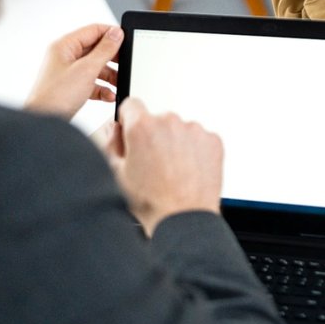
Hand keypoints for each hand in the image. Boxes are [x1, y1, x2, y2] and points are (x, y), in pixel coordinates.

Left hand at [24, 24, 121, 117]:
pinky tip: (109, 95)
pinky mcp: (71, 87)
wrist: (43, 123)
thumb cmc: (55, 97)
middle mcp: (65, 57)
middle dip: (113, 58)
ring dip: (110, 75)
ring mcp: (68, 72)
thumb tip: (116, 33)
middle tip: (126, 63)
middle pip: (96, 49)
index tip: (127, 41)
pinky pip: (92, 82)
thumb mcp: (86, 70)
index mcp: (65, 46)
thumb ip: (104, 50)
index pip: (93, 30)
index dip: (112, 34)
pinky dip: (102, 88)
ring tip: (119, 82)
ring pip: (96, 67)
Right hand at [105, 98, 224, 235]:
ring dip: (175, 144)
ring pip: (180, 130)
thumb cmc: (151, 202)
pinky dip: (194, 151)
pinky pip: (199, 139)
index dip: (129, 120)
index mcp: (142, 127)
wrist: (183, 218)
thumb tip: (116, 129)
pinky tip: (187, 172)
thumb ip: (111, 143)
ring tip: (172, 172)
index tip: (132, 131)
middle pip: (158, 119)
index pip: (131, 105)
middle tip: (153, 163)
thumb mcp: (115, 173)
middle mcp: (170, 122)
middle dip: (154, 136)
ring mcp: (194, 130)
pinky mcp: (212, 140)